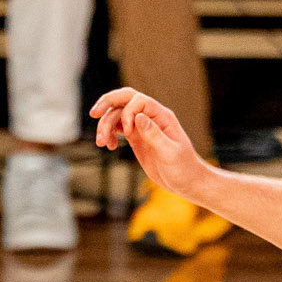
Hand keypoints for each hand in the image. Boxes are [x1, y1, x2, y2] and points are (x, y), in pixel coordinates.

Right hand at [91, 89, 211, 197]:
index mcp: (162, 116)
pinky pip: (118, 128)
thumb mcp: (170, 153)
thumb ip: (154, 135)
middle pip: (125, 100)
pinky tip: (108, 146)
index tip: (127, 132)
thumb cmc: (184, 168)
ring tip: (102, 143)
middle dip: (108, 103)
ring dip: (106, 125)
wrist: (187, 182)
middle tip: (94, 113)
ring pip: (118, 115)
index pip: (139, 100)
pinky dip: (109, 134)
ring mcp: (142, 127)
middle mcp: (151, 117)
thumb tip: (138, 117)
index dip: (128, 111)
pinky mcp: (136, 138)